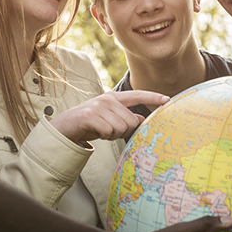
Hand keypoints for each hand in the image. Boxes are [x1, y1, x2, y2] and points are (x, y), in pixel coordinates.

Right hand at [49, 90, 168, 143]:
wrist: (65, 127)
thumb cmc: (90, 124)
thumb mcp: (109, 119)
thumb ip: (124, 117)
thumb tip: (141, 120)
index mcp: (114, 97)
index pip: (137, 96)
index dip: (153, 97)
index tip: (167, 100)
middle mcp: (108, 99)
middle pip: (131, 120)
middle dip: (123, 131)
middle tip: (109, 131)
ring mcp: (98, 106)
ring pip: (120, 127)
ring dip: (112, 134)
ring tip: (101, 130)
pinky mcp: (90, 115)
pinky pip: (108, 131)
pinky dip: (103, 136)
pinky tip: (95, 132)